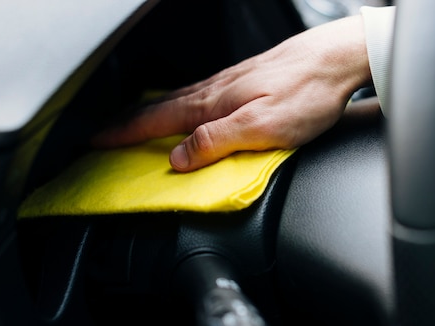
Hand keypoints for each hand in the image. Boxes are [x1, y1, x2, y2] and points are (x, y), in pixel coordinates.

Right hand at [91, 14, 371, 171]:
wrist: (337, 58)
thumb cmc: (308, 92)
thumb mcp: (262, 127)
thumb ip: (217, 142)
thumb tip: (179, 158)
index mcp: (213, 104)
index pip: (155, 122)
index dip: (124, 134)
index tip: (98, 142)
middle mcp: (214, 90)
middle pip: (159, 108)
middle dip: (128, 123)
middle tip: (105, 133)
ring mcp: (228, 83)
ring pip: (177, 101)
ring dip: (150, 114)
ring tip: (134, 125)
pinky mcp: (244, 81)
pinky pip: (198, 97)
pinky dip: (177, 106)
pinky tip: (183, 109)